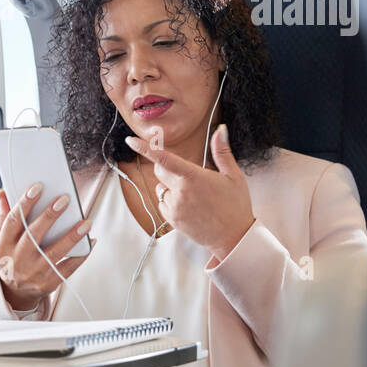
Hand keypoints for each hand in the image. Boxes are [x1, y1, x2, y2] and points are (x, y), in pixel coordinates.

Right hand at [0, 184, 94, 312]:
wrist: (14, 291)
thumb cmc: (9, 257)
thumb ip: (3, 216)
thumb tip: (3, 192)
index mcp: (3, 245)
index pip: (13, 221)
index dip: (25, 203)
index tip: (37, 188)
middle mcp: (17, 259)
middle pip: (34, 235)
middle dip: (49, 216)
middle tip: (64, 200)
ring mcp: (33, 272)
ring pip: (54, 252)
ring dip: (72, 236)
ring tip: (86, 222)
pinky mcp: (48, 283)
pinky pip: (68, 268)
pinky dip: (81, 255)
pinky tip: (90, 240)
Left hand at [124, 123, 254, 260]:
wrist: (233, 237)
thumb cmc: (235, 205)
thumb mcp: (233, 175)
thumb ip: (222, 151)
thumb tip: (220, 129)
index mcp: (194, 177)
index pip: (165, 159)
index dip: (146, 148)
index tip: (131, 141)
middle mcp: (181, 192)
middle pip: (160, 171)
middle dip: (167, 167)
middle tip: (187, 174)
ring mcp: (174, 207)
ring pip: (161, 188)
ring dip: (171, 187)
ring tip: (194, 196)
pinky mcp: (171, 219)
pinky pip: (162, 203)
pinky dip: (170, 201)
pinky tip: (189, 206)